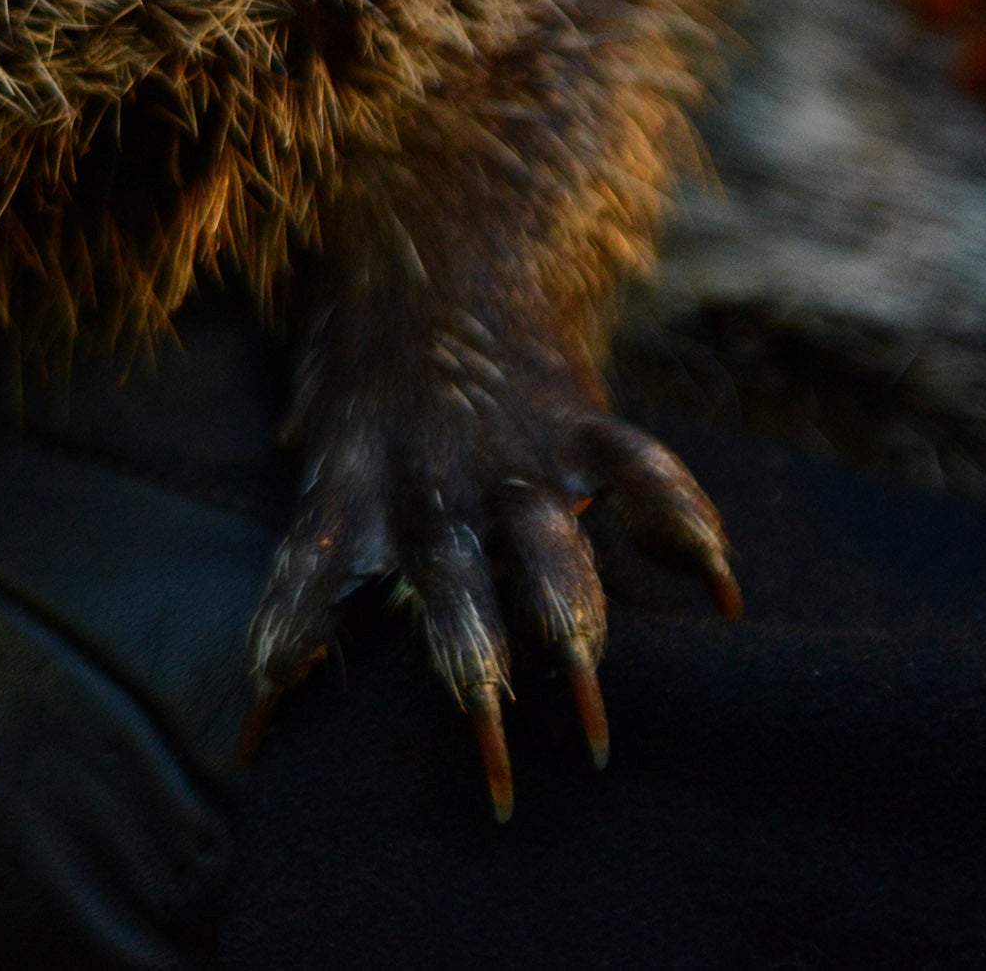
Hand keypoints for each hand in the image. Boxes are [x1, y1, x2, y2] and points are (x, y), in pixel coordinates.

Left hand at [241, 315, 742, 819]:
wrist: (430, 232)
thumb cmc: (364, 359)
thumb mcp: (319, 436)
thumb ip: (321, 531)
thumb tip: (278, 625)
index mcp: (353, 483)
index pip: (308, 577)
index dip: (287, 647)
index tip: (263, 734)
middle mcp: (431, 479)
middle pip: (447, 584)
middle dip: (469, 669)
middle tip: (488, 752)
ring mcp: (510, 454)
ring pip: (545, 549)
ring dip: (567, 628)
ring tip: (590, 712)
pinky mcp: (580, 422)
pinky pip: (642, 475)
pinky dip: (687, 529)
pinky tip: (722, 597)